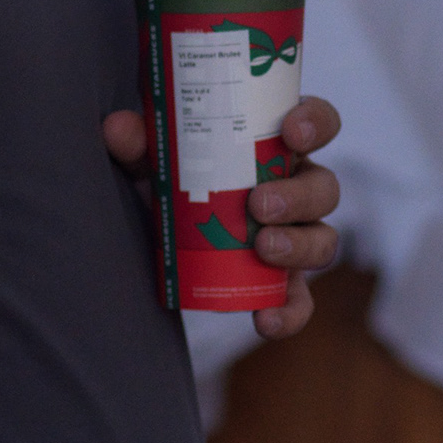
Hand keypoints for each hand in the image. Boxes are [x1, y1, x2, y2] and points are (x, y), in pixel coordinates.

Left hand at [100, 94, 347, 339]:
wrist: (162, 232)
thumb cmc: (174, 177)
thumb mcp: (154, 157)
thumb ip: (139, 142)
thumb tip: (118, 129)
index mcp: (277, 146)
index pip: (319, 123)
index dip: (316, 123)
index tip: (291, 132)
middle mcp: (296, 189)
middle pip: (324, 188)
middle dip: (298, 197)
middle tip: (259, 205)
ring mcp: (295, 236)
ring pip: (323, 240)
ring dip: (299, 246)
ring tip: (263, 250)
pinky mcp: (281, 282)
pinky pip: (299, 300)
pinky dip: (288, 312)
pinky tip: (264, 319)